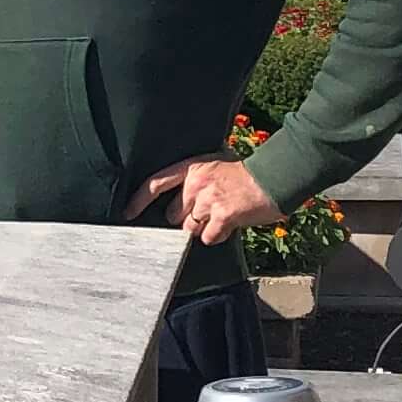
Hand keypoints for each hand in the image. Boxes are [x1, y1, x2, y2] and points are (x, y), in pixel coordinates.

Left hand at [136, 154, 272, 247]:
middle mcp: (196, 183)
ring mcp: (208, 200)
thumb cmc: (247, 172)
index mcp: (192, 167)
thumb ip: (196, 178)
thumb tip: (181, 198)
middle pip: (173, 214)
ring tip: (222, 215)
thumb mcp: (216, 163)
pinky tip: (231, 223)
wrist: (274, 176)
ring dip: (204, 228)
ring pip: (190, 228)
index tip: (127, 213)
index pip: (155, 183)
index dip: (138, 200)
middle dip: (186, 218)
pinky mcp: (222, 216)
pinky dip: (218, 235)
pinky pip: (209, 237)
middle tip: (207, 211)